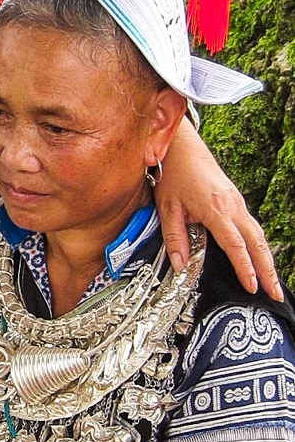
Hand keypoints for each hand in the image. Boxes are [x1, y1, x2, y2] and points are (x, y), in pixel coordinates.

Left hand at [158, 117, 280, 299]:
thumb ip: (174, 238)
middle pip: (256, 242)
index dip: (244, 267)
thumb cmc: (174, 174)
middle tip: (275, 293)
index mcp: (216, 208)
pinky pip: (253, 227)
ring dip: (267, 260)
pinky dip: (260, 246)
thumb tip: (180, 266)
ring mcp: (237, 203)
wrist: (182, 148)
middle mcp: (232, 206)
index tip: (251, 286)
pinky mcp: (236, 201)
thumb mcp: (167, 208)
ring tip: (272, 283)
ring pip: (258, 235)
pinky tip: (261, 259)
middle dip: (267, 270)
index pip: (235, 244)